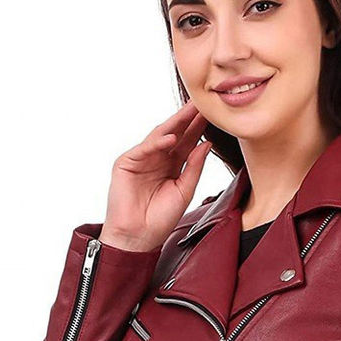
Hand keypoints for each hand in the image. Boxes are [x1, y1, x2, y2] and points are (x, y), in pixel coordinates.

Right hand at [99, 100, 214, 251]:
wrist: (138, 237)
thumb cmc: (160, 219)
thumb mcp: (184, 190)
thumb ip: (195, 167)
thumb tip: (207, 144)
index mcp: (172, 165)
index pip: (188, 141)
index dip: (200, 128)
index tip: (215, 114)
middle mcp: (157, 158)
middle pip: (175, 133)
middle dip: (188, 118)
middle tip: (202, 102)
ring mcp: (141, 159)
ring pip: (159, 136)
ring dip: (174, 124)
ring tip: (190, 111)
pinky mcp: (125, 163)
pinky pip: (143, 149)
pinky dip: (157, 143)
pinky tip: (171, 138)